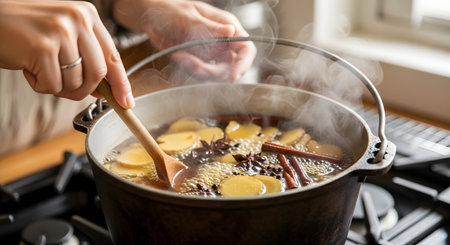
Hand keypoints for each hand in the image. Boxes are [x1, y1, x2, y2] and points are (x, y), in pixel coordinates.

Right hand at [0, 0, 133, 107]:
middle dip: (83, 89)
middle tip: (65, 87)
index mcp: (87, 15)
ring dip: (57, 86)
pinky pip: (53, 85)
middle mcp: (78, 20)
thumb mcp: (63, 35)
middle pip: (98, 73)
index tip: (126, 101)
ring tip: (39, 68)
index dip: (121, 83)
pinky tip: (28, 68)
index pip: (113, 56)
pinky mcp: (43, 48)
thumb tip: (104, 89)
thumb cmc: (25, 29)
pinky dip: (40, 85)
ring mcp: (61, 33)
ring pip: (75, 82)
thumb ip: (86, 57)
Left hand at [113, 0, 255, 80]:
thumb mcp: (188, 17)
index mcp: (227, 25)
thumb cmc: (170, 9)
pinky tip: (178, 57)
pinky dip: (190, 70)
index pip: (246, 48)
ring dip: (198, 71)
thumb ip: (209, 27)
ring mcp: (213, 53)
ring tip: (180, 56)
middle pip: (231, 66)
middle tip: (193, 66)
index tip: (233, 76)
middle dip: (213, 72)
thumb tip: (231, 31)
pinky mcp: (201, 61)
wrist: (152, 18)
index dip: (243, 64)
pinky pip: (202, 75)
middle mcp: (223, 41)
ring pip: (216, 74)